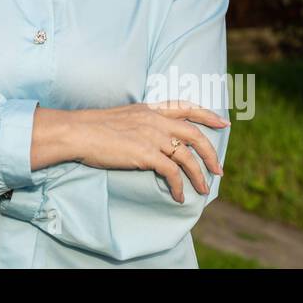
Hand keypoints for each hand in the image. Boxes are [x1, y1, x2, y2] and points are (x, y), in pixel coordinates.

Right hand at [70, 100, 228, 202]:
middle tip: (219, 169)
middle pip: (194, 134)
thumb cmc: (93, 127)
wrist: (78, 132)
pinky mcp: (146, 154)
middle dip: (211, 153)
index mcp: (150, 109)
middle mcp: (155, 120)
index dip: (208, 115)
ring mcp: (152, 136)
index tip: (224, 122)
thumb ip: (141, 122)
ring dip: (199, 175)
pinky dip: (179, 186)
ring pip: (187, 157)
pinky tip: (179, 195)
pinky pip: (172, 173)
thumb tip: (150, 137)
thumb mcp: (123, 116)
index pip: (186, 107)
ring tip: (203, 189)